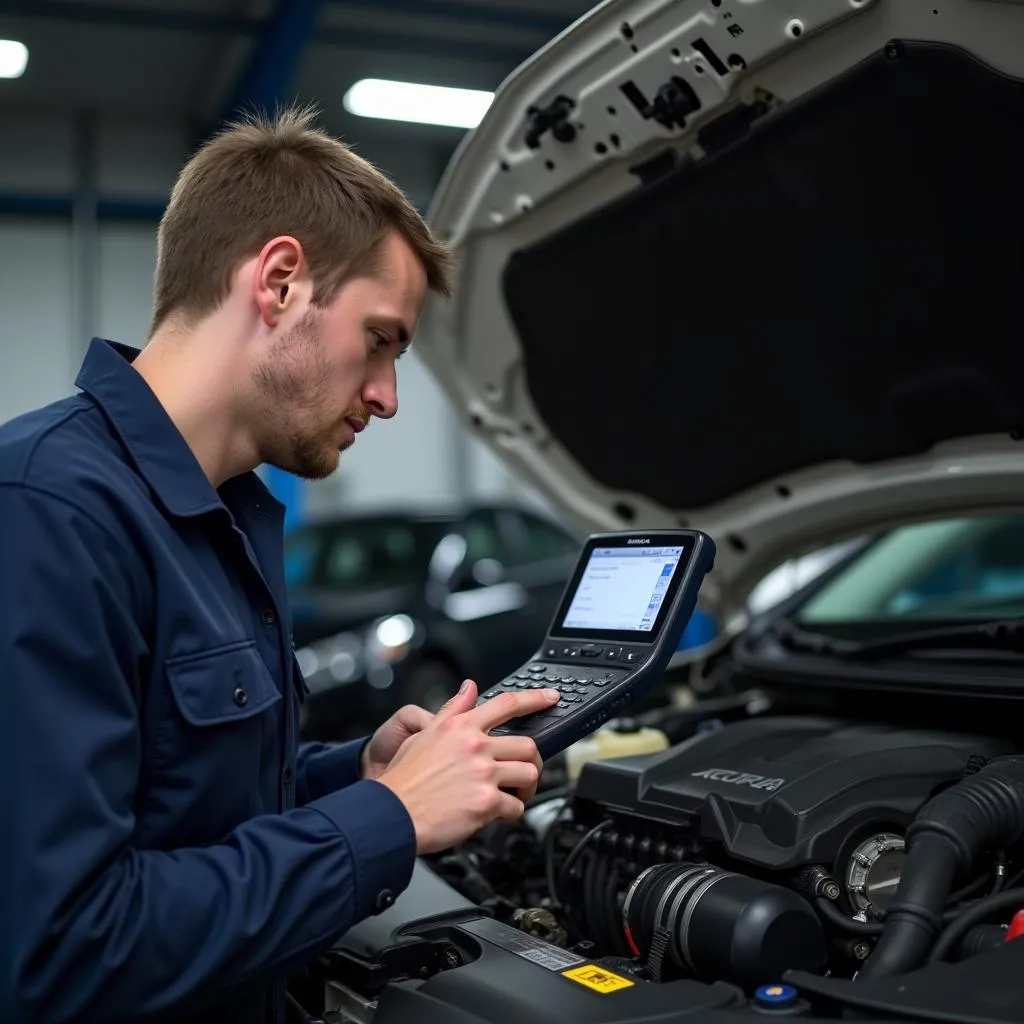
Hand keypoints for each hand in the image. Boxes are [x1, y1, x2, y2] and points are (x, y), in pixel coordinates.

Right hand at [375, 680, 559, 853]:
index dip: (535, 699)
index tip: (550, 698)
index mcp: (461, 727)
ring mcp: (483, 774)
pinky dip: (510, 813)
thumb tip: (468, 688)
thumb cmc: (404, 780)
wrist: (391, 815)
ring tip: (512, 795)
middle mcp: (475, 746)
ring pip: (529, 774)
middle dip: (531, 761)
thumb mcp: (424, 734)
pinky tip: (496, 814)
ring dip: (525, 788)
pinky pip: (516, 807)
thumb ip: (452, 710)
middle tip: (523, 772)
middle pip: (527, 745)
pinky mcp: (486, 802)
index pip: (507, 704)